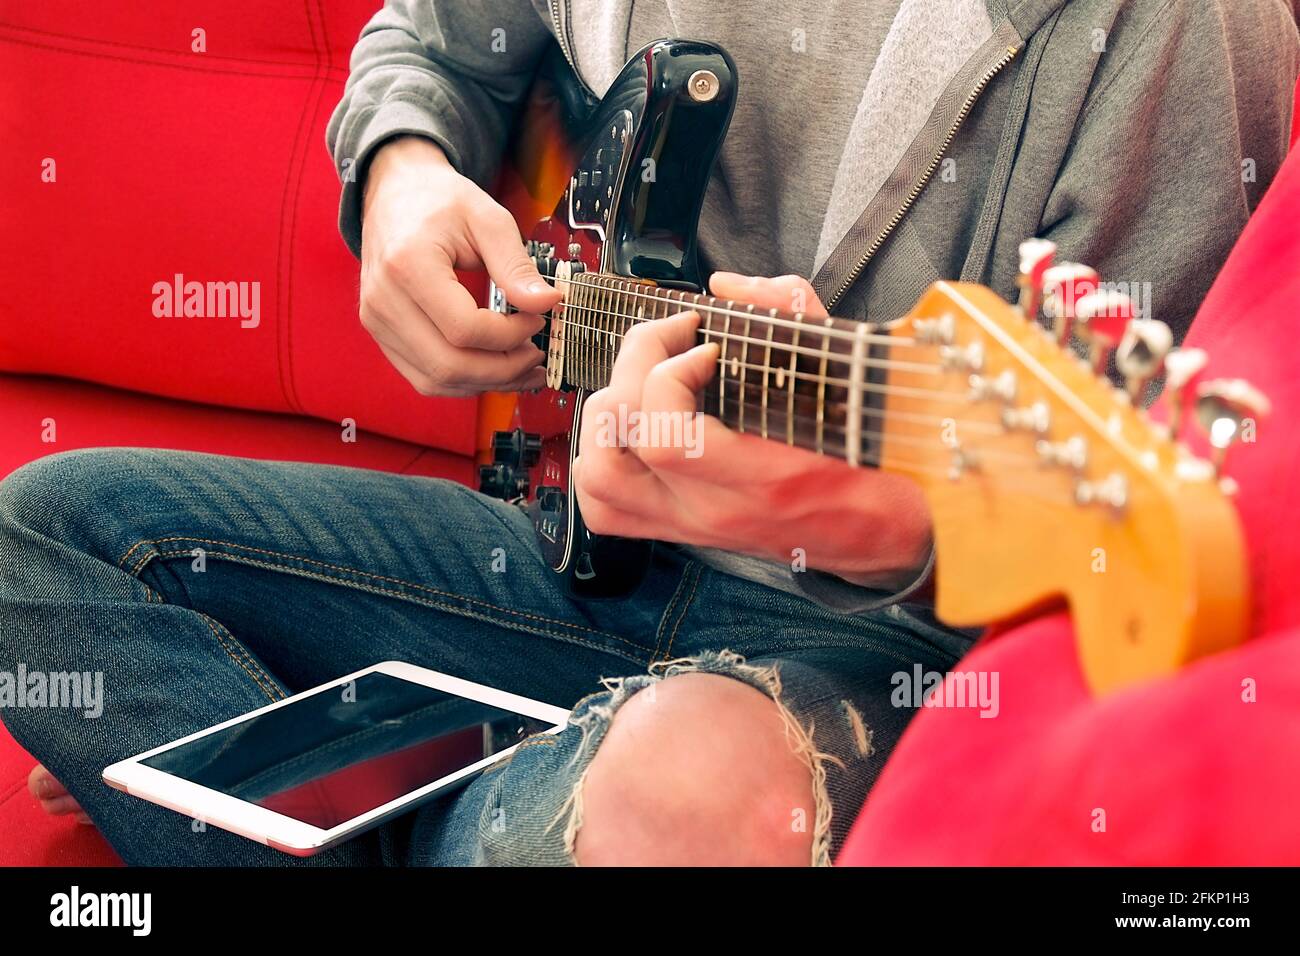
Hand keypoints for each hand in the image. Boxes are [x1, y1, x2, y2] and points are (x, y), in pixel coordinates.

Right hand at [359, 136, 561, 396]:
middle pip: (449, 364)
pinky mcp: (381, 334)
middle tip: (536, 354)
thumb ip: (516, 264)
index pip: (465, 329)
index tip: (536, 318)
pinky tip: (493, 368)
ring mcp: (377, 322)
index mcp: (407, 266)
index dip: (510, 335)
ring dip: (486, 383)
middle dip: (503, 369)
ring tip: (522, 367)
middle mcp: (383, 301)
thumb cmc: (439, 202)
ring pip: (436, 380)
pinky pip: (423, 377)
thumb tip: (548, 302)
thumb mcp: (487, 218)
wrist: (394, 193)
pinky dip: (463, 380)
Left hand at [572, 272, 931, 585]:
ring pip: (597, 478)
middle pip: (619, 443)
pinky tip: (634, 425)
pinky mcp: (681, 530)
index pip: (667, 438)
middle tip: (674, 339)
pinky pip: (605, 508)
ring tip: (645, 381)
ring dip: (606, 416)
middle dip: (632, 367)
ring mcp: (691, 525)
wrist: (889, 534)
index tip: (707, 344)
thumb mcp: (856, 376)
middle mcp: (716, 510)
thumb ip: (794, 316)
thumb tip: (727, 288)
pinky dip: (601, 458)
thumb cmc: (877, 460)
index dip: (670, 371)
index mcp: (764, 478)